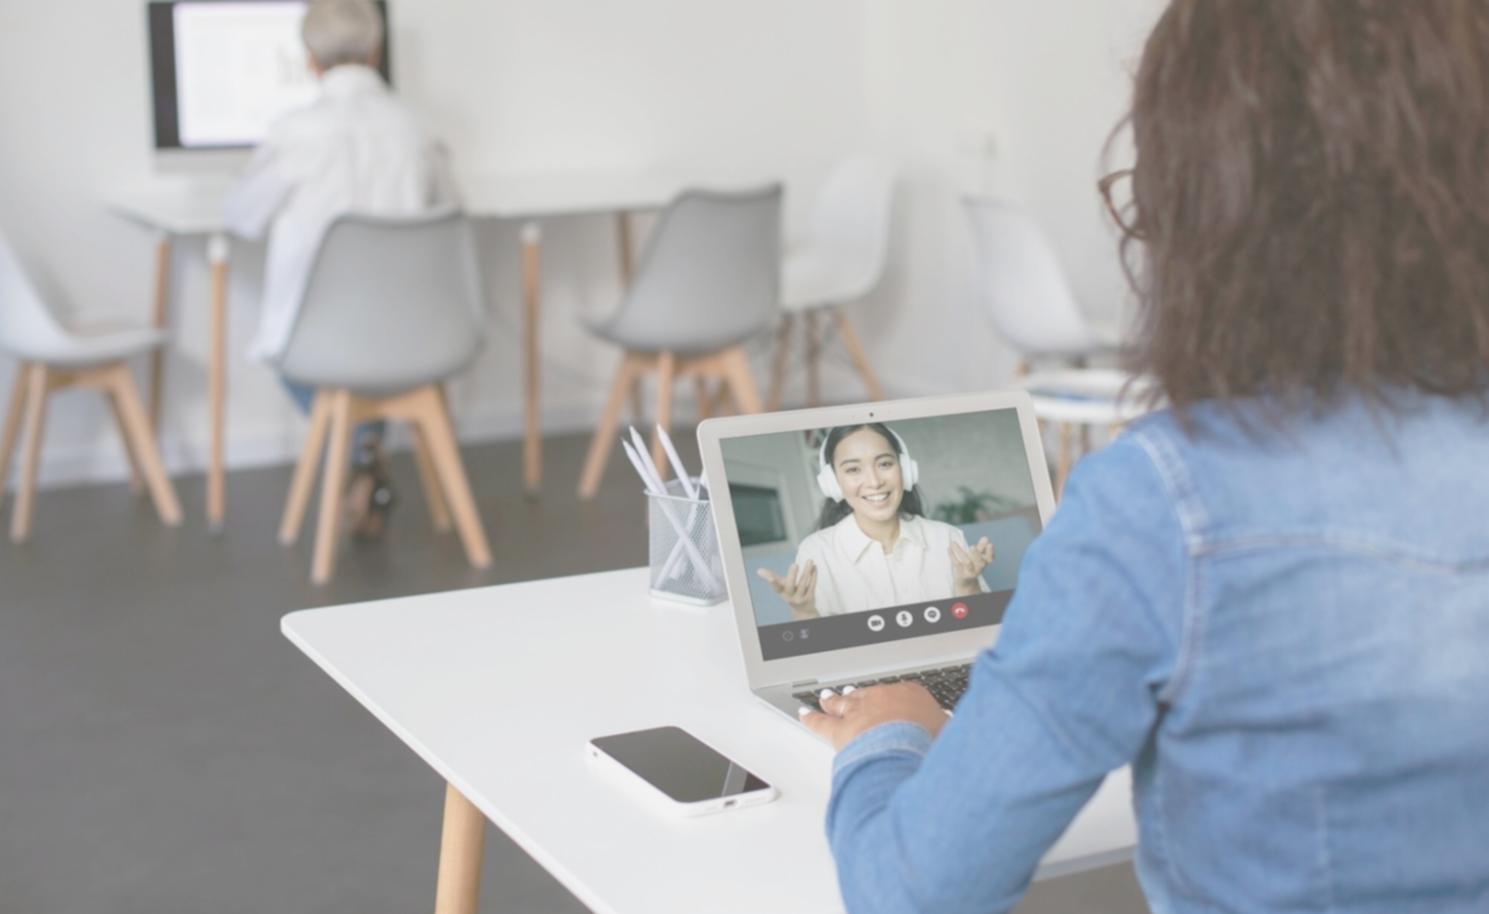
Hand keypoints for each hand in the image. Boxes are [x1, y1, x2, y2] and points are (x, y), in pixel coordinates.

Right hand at [757, 561, 818, 619]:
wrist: (803, 610)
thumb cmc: (789, 593)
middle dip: (792, 575)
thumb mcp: (780, 586)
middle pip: (790, 586)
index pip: (776, 588)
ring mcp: (801, 597)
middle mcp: (790, 596)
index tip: (770, 578)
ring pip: (804, 583)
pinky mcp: (810, 597)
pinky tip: (815, 566)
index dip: (773, 583)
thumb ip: (770, 577)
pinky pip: (812, 585)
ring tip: (809, 560)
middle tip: (794, 564)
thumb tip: (758, 570)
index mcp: (782, 592)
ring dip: (807, 571)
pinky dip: (814, 575)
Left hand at [799, 683, 948, 750]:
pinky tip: (804, 714)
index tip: (895, 702)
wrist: (906, 750)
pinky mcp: (841, 731)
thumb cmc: (930, 744)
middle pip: (870, 695)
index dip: (896, 700)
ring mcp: (860, 712)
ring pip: (844, 703)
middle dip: (861, 695)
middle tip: (854, 692)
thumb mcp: (951, 736)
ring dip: (835, 700)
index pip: (903, 694)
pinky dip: (811, 717)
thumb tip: (961, 738)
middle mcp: (883, 699)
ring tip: (828, 697)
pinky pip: (821, 722)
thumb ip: (949, 733)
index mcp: (912, 695)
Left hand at [949, 537, 993, 594]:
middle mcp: (978, 568)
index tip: (990, 544)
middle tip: (972, 546)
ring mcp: (969, 571)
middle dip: (977, 554)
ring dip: (960, 552)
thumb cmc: (973, 566)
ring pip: (967, 562)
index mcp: (984, 563)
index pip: (990, 559)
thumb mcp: (978, 557)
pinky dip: (952, 555)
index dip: (990, 552)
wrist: (966, 582)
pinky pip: (956, 563)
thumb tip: (985, 538)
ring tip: (954, 543)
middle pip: (980, 562)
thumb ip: (981, 547)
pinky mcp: (961, 573)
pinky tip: (949, 547)